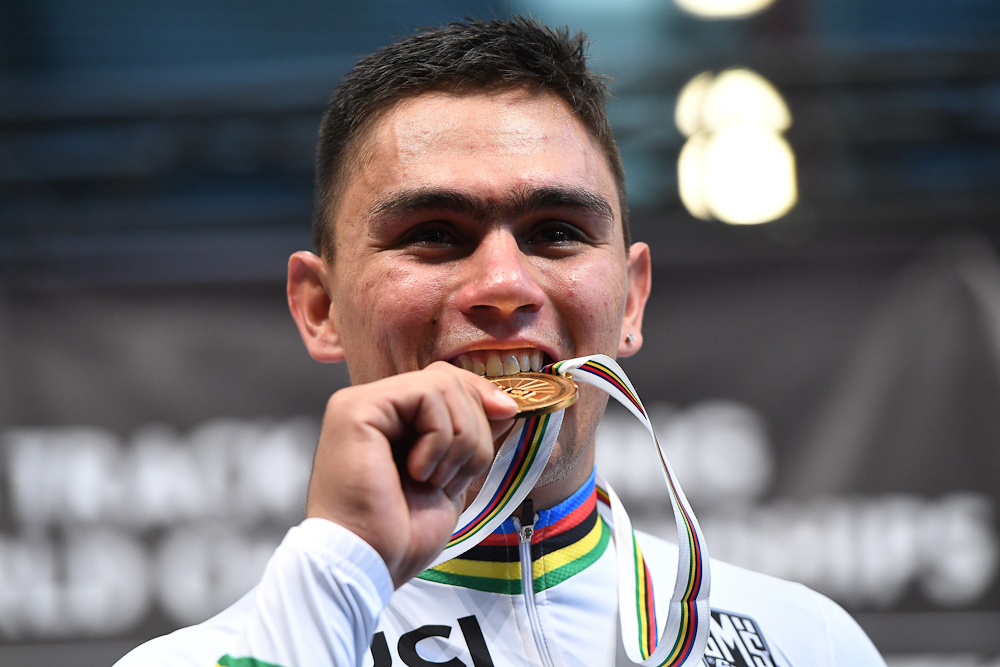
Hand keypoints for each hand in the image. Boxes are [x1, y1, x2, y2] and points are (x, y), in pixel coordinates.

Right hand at [306, 362, 517, 586]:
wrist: (366, 565)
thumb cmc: (398, 536)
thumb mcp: (450, 477)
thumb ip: (469, 438)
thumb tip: (503, 405)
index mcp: (390, 421)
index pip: (445, 382)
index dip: (481, 396)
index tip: (507, 417)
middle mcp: (372, 406)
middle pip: (447, 379)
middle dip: (474, 427)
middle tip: (457, 476)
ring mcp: (361, 404)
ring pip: (441, 385)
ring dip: (459, 439)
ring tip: (436, 480)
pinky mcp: (356, 409)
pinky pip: (424, 395)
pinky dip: (439, 438)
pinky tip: (418, 473)